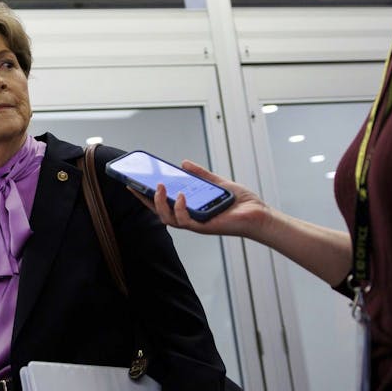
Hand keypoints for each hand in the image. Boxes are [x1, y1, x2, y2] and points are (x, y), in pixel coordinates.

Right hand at [131, 160, 270, 237]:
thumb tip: (183, 163)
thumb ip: (200, 174)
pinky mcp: (204, 227)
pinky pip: (185, 221)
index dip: (145, 196)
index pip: (162, 203)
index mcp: (190, 209)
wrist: (259, 214)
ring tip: (160, 187)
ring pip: (167, 218)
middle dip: (145, 200)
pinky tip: (181, 194)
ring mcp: (195, 224)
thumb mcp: (217, 182)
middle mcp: (189, 218)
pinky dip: (180, 208)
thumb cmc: (241, 203)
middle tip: (138, 185)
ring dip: (160, 203)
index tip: (132, 184)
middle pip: (159, 212)